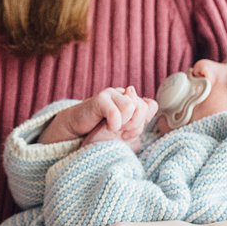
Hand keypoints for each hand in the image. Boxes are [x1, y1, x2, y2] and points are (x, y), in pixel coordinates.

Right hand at [38, 87, 157, 145]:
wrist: (76, 131)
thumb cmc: (100, 132)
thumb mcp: (125, 132)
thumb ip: (140, 122)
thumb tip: (150, 104)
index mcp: (132, 100)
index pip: (150, 106)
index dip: (143, 122)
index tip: (130, 132)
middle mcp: (123, 93)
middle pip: (143, 107)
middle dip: (134, 125)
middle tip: (121, 131)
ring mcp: (112, 93)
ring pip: (131, 106)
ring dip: (124, 123)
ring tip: (113, 128)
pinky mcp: (100, 98)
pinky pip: (116, 111)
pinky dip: (114, 123)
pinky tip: (107, 127)